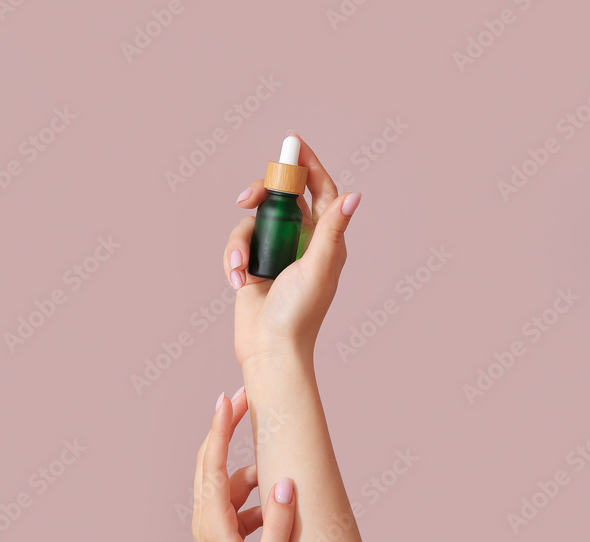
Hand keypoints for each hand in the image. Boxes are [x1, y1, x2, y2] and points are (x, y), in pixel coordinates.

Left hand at [174, 389, 296, 541]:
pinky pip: (235, 502)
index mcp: (213, 522)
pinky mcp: (220, 535)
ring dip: (252, 472)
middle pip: (211, 460)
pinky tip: (276, 508)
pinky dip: (254, 496)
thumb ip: (279, 523)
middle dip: (227, 428)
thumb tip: (284, 481)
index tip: (228, 397)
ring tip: (281, 474)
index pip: (213, 462)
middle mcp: (206, 518)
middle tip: (249, 399)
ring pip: (227, 482)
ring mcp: (210, 526)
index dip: (220, 427)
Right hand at [223, 133, 361, 365]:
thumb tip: (355, 195)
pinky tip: (237, 280)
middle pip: (281, 197)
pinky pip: (238, 244)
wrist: (269, 351)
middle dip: (261, 195)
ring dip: (241, 242)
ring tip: (241, 269)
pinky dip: (234, 260)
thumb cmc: (299, 314)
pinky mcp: (254, 264)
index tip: (293, 143)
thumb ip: (331, 229)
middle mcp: (302, 241)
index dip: (308, 165)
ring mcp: (276, 252)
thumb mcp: (319, 268)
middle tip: (247, 199)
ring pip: (253, 220)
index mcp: (325, 239)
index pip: (321, 191)